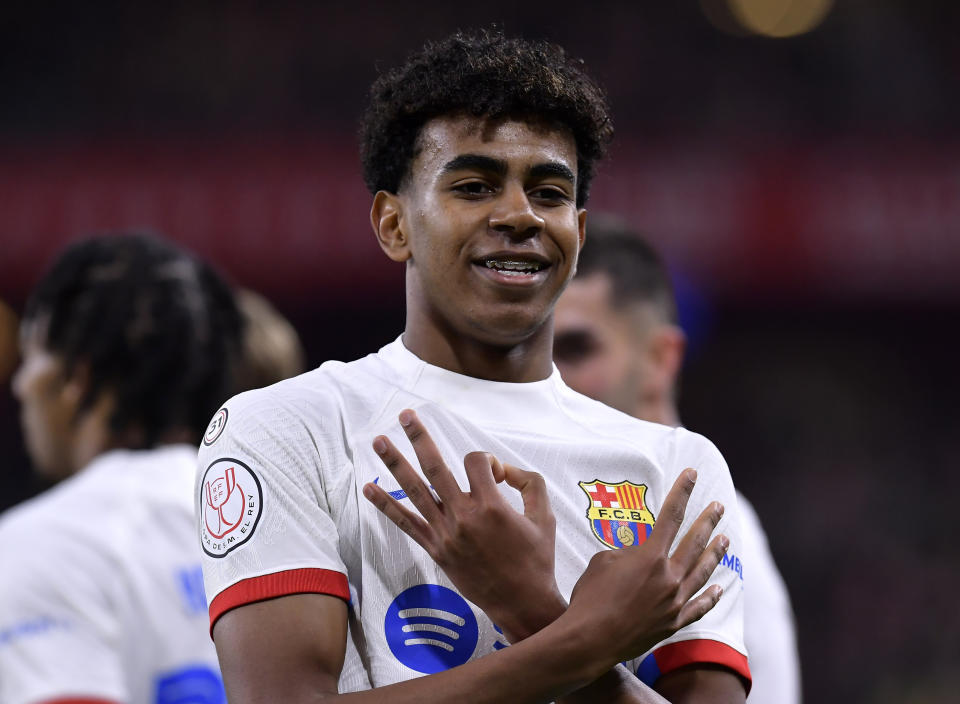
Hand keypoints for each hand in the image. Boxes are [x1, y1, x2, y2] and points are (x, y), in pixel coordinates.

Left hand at [363, 409, 564, 640]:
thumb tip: (505, 469)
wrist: (521, 602)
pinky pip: (405, 524)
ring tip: (378, 441)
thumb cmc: (537, 559)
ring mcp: (446, 533)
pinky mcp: (436, 549)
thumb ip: (530, 483)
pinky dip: (386, 506)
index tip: (498, 475)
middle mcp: (464, 517)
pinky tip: (368, 489)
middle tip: (405, 414)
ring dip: (395, 463)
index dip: (488, 460)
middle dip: (419, 437)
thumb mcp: (546, 517)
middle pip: (435, 466)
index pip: (477, 462)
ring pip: (415, 491)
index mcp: (493, 506)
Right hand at [565, 468, 727, 666]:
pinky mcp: (673, 623)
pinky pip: (699, 607)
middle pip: (694, 541)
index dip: (682, 491)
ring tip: (725, 538)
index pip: (670, 515)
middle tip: (719, 505)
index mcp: (650, 557)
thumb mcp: (602, 562)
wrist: (590, 641)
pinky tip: (720, 588)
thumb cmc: (590, 598)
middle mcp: (669, 577)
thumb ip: (626, 553)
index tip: (692, 474)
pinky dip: (711, 596)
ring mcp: (675, 602)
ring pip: (702, 572)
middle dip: (707, 520)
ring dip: (715, 553)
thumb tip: (639, 555)